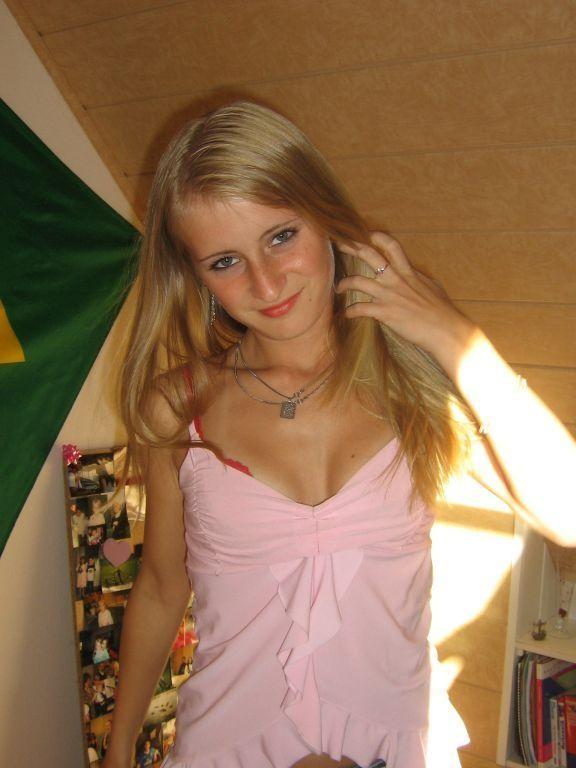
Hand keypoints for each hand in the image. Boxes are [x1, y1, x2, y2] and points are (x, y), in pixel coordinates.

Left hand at [335, 231, 475, 360]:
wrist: (445, 329)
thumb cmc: (443, 311)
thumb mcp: (433, 287)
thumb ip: (421, 280)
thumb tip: (419, 278)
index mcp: (408, 272)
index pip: (392, 246)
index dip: (378, 237)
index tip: (367, 234)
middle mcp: (396, 279)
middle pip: (369, 256)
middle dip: (352, 248)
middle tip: (339, 245)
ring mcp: (389, 295)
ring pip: (358, 282)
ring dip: (344, 283)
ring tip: (338, 287)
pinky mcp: (384, 312)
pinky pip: (360, 309)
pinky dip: (350, 311)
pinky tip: (347, 314)